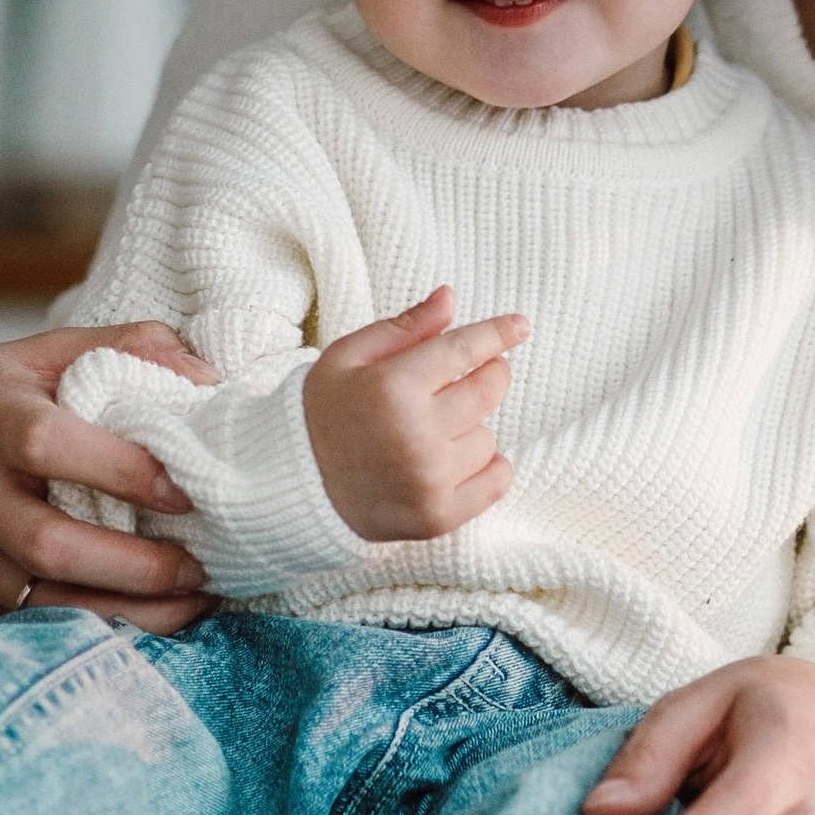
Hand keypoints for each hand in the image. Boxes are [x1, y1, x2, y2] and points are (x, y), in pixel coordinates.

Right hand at [0, 324, 218, 630]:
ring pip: (46, 600)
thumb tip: (208, 376)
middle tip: (200, 566)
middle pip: (50, 545)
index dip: (123, 471)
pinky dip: (97, 629)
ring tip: (194, 602)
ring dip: (130, 611)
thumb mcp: (39, 353)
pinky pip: (36, 625)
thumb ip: (124, 348)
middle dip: (136, 566)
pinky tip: (151, 620)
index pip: (50, 447)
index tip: (187, 491)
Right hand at [302, 285, 528, 542]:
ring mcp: (429, 479)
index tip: (520, 326)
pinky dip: (488, 467)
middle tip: (475, 374)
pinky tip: (457, 460)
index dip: (497, 334)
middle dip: (490, 374)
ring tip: (434, 431)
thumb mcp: (348, 357)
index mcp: (391, 387)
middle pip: (488, 390)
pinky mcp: (439, 516)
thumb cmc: (322, 415)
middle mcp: (415, 434)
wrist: (294, 488)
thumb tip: (450, 298)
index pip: (463, 350)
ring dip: (472, 428)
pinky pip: (497, 481)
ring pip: (489, 437)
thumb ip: (403, 328)